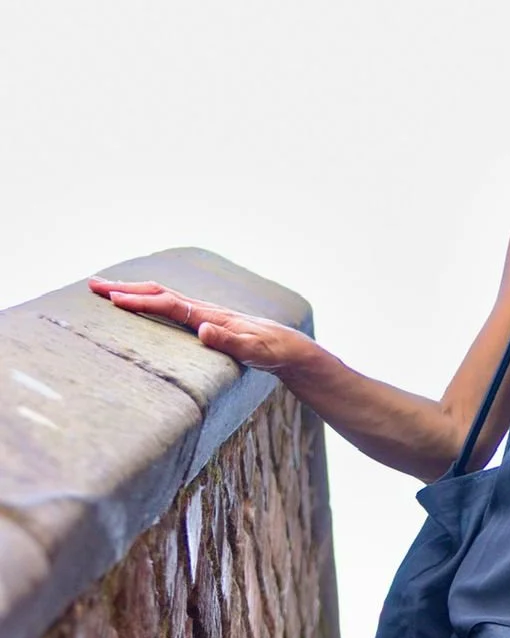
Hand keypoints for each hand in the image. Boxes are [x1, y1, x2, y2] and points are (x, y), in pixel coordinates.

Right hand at [87, 278, 311, 374]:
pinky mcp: (202, 320)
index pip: (169, 305)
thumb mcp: (256, 351)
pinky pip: (167, 305)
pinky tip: (136, 303)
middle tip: (92, 285)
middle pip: (158, 293)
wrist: (289, 346)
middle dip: (124, 288)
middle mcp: (203, 310)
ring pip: (160, 296)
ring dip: (132, 291)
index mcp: (210, 316)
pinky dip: (146, 299)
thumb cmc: (273, 351)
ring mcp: (202, 313)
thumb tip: (203, 329)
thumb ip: (231, 342)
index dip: (141, 302)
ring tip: (104, 290)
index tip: (113, 301)